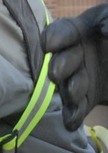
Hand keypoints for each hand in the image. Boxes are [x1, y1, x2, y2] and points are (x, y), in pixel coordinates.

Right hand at [42, 3, 107, 131]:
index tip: (50, 45)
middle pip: (59, 62)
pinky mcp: (86, 99)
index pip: (61, 32)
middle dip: (58, 67)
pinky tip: (71, 122)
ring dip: (68, 91)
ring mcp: (78, 78)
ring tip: (73, 95)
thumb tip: (105, 30)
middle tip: (57, 74)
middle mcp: (74, 55)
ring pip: (66, 86)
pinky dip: (72, 115)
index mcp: (80, 32)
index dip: (54, 38)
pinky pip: (76, 108)